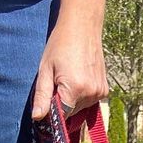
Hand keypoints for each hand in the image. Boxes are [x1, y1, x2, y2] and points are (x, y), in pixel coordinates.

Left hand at [31, 0, 107, 120]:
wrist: (82, 25)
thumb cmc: (60, 44)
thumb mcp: (45, 69)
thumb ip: (42, 96)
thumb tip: (37, 117)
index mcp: (75, 89)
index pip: (61, 117)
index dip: (52, 113)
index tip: (47, 102)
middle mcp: (90, 94)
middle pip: (71, 114)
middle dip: (62, 104)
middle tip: (58, 82)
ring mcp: (99, 93)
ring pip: (80, 110)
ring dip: (72, 101)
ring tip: (69, 77)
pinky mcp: (104, 91)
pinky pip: (89, 103)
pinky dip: (82, 97)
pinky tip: (78, 80)